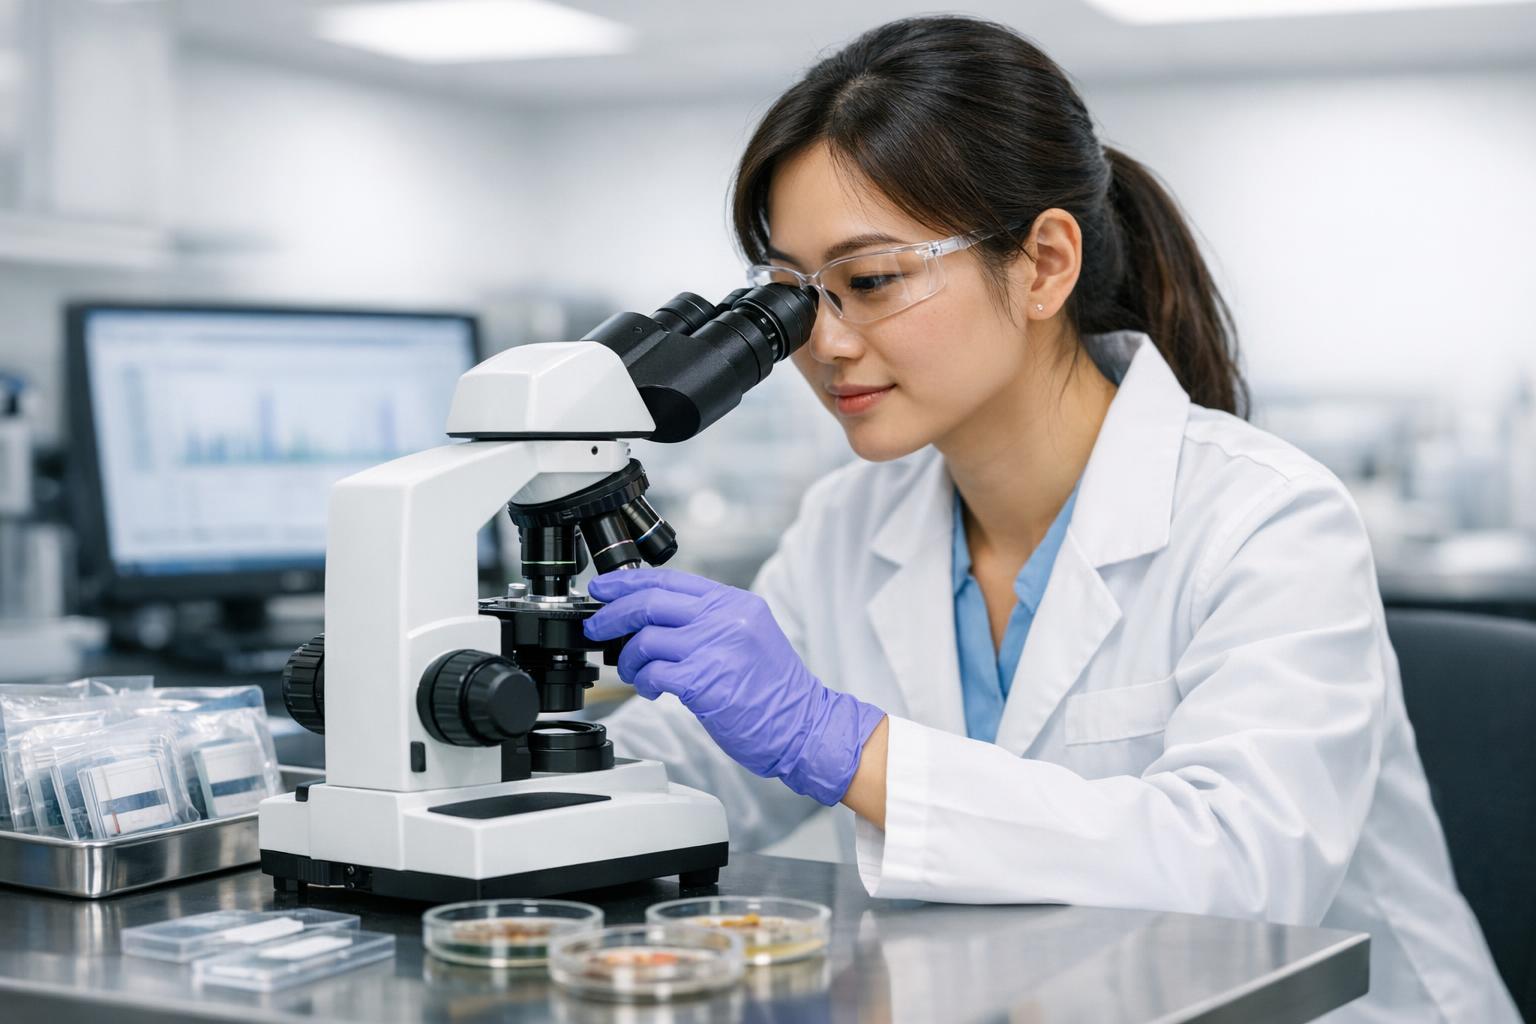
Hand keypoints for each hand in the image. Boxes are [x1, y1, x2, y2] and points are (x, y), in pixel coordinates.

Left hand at [582, 568, 885, 805]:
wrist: (804, 726)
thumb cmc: (774, 691)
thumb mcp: (747, 636)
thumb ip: (708, 621)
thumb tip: (654, 619)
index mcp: (735, 603)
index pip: (670, 579)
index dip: (628, 581)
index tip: (603, 588)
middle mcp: (726, 618)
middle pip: (650, 601)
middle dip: (612, 614)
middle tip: (596, 626)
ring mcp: (716, 647)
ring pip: (646, 639)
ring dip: (628, 658)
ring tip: (634, 672)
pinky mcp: (705, 681)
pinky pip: (655, 672)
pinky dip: (645, 681)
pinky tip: (653, 689)